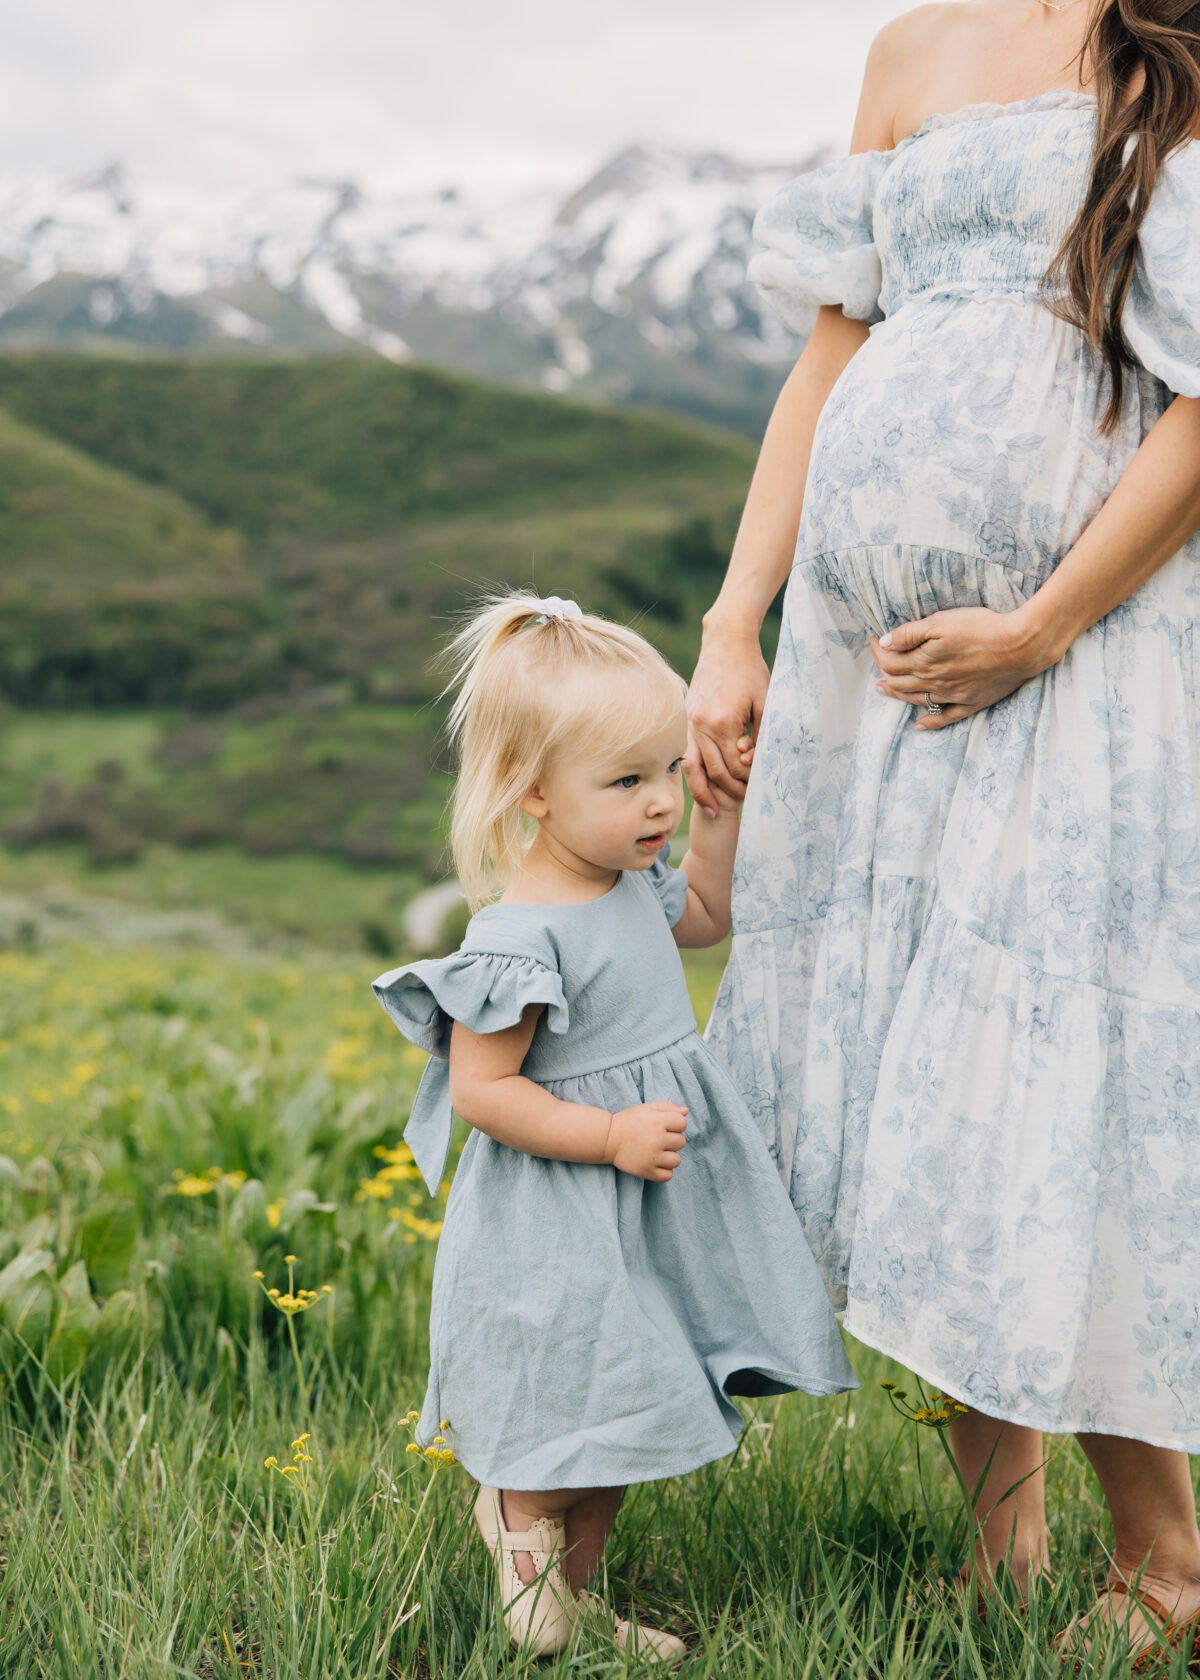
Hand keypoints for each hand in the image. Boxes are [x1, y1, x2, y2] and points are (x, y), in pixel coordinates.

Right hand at [605, 1103, 688, 1181]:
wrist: (607, 1138)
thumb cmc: (629, 1121)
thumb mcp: (647, 1108)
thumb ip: (667, 1107)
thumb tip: (686, 1112)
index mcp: (657, 1121)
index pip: (682, 1124)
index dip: (676, 1125)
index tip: (665, 1126)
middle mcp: (657, 1139)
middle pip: (681, 1142)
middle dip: (672, 1140)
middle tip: (658, 1139)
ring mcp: (652, 1157)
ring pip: (676, 1160)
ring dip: (669, 1157)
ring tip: (657, 1152)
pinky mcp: (646, 1171)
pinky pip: (668, 1176)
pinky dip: (664, 1171)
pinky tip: (655, 1164)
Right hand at [685, 622, 769, 815]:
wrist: (726, 643)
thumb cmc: (751, 670)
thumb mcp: (766, 703)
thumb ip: (762, 735)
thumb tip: (754, 763)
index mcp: (724, 722)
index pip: (735, 766)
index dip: (747, 780)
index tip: (757, 788)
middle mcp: (700, 725)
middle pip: (714, 772)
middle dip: (730, 791)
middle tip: (742, 801)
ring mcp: (688, 722)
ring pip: (692, 768)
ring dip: (703, 792)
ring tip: (714, 809)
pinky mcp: (683, 719)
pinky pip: (684, 754)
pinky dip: (692, 773)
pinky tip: (700, 785)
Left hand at [871, 604, 1057, 730]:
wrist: (1020, 646)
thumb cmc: (982, 628)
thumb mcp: (941, 622)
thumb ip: (910, 634)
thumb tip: (885, 642)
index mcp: (924, 662)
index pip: (889, 661)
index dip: (878, 650)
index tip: (874, 639)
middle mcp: (933, 683)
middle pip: (898, 682)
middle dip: (883, 670)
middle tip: (879, 660)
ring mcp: (952, 696)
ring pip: (916, 700)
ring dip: (896, 695)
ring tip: (884, 688)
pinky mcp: (971, 703)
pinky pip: (945, 718)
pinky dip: (930, 723)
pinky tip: (920, 726)